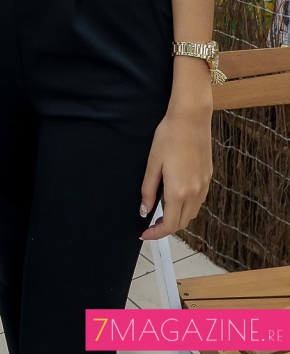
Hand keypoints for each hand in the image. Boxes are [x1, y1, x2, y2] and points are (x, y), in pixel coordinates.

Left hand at [139, 99, 212, 240]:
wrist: (191, 119)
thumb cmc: (169, 137)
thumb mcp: (153, 163)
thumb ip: (148, 189)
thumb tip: (144, 210)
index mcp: (178, 191)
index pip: (169, 225)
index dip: (156, 233)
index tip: (144, 233)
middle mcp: (194, 193)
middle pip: (181, 223)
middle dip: (166, 228)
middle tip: (151, 224)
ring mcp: (203, 186)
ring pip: (191, 214)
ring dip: (177, 218)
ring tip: (162, 211)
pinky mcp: (208, 178)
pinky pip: (198, 201)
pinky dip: (187, 207)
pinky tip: (177, 198)